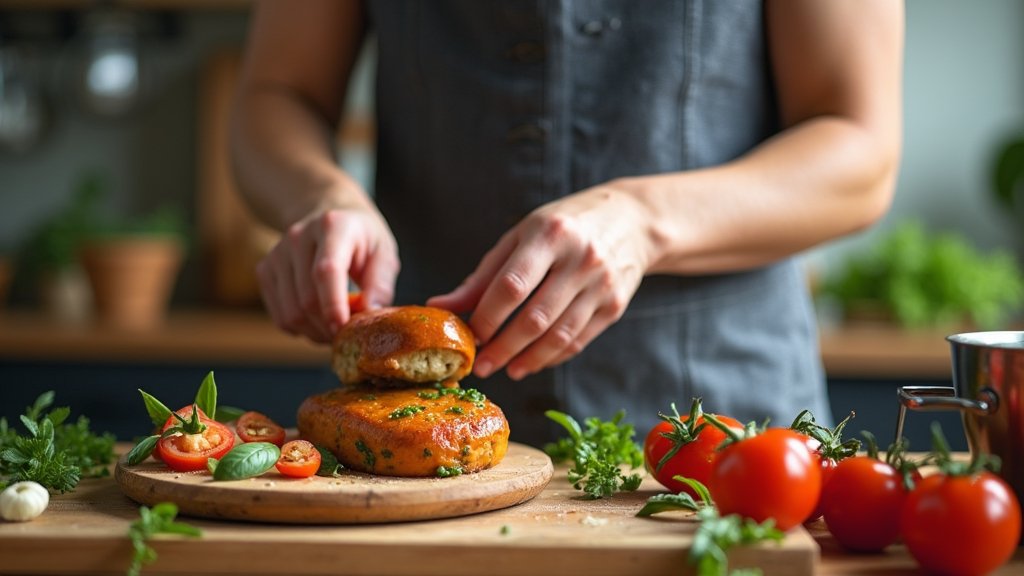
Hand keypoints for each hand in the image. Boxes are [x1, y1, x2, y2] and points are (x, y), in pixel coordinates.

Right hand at [257, 206, 399, 342]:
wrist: (330, 217)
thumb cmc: (362, 239)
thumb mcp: (384, 251)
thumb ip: (380, 281)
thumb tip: (370, 312)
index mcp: (332, 226)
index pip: (325, 271)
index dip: (333, 304)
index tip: (344, 329)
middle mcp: (298, 236)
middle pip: (307, 299)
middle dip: (329, 327)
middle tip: (350, 334)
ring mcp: (277, 253)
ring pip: (291, 312)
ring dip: (316, 333)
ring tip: (336, 329)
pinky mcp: (265, 270)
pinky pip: (279, 316)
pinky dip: (300, 329)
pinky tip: (318, 322)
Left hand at [428, 183, 653, 379]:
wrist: (633, 221)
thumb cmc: (564, 226)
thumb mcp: (521, 237)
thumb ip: (482, 276)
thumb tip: (439, 307)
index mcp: (549, 234)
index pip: (512, 285)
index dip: (487, 317)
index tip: (469, 337)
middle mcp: (580, 259)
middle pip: (535, 317)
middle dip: (503, 348)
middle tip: (480, 367)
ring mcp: (601, 285)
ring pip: (559, 336)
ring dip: (528, 360)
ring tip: (506, 370)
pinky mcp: (615, 306)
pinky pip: (578, 341)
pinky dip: (552, 357)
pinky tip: (532, 362)